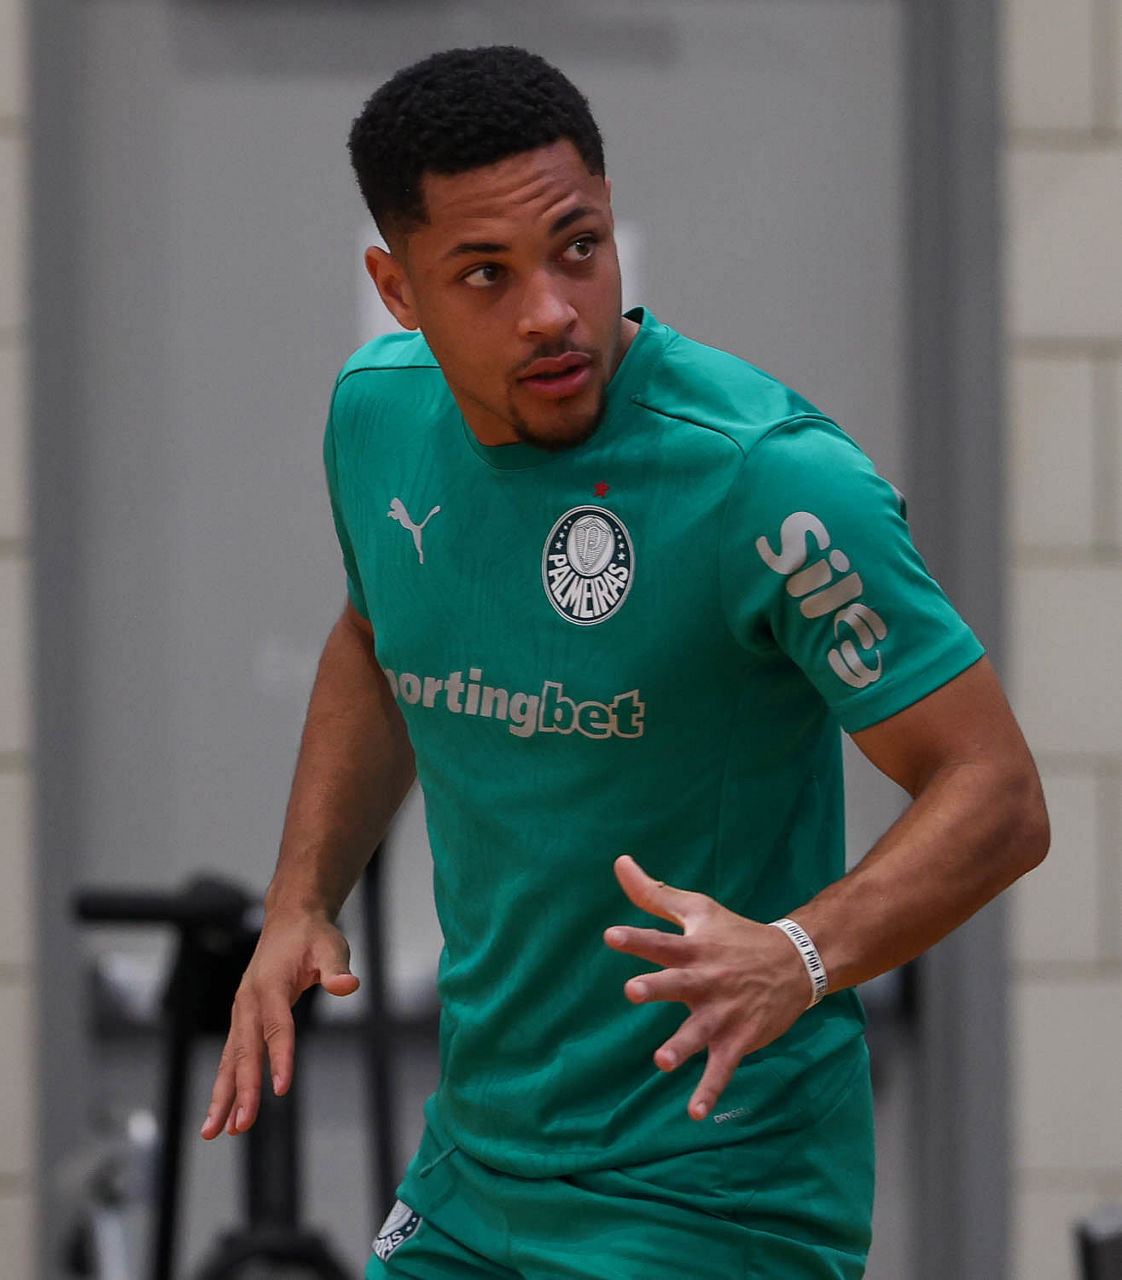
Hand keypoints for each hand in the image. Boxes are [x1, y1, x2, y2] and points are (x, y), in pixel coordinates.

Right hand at [200, 910, 359, 1138]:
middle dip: (242, 1090)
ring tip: (215, 1132)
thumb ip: (337, 968)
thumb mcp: (332, 946)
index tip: (279, 1089)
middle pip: (245, 1050)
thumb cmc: (314, 936)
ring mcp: (241, 1010)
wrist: (290, 920)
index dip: (279, 1057)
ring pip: (230, 1058)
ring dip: (223, 1095)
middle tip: (240, 1126)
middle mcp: (249, 1000)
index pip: (276, 1026)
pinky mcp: (243, 1018)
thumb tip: (348, 985)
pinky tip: (223, 1112)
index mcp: (270, 984)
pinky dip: (226, 1084)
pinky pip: (232, 1055)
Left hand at [604, 855, 812, 1120]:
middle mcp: (707, 979)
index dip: (636, 938)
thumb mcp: (698, 909)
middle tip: (633, 991)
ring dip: (680, 1045)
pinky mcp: (737, 1039)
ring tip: (661, 1061)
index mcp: (694, 948)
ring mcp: (723, 1012)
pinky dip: (710, 1090)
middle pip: (677, 983)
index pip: (660, 941)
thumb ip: (654, 892)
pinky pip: (721, 1068)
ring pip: (699, 1031)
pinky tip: (695, 1113)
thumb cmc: (735, 934)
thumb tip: (620, 862)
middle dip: (656, 987)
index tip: (611, 936)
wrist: (795, 962)